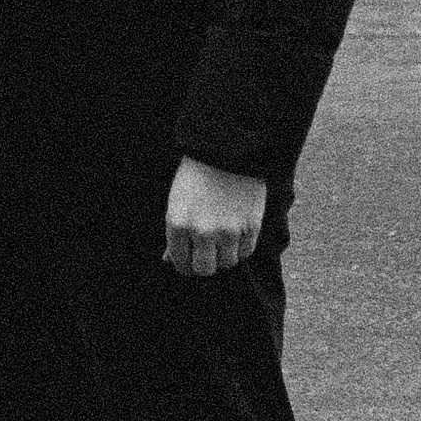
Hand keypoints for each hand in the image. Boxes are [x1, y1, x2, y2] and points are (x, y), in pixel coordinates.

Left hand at [165, 157, 267, 278]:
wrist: (228, 150)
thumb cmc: (197, 176)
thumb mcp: (177, 202)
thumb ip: (174, 234)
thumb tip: (169, 260)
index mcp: (178, 225)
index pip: (182, 264)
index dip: (186, 264)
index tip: (191, 259)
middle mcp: (202, 232)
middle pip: (205, 270)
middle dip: (205, 263)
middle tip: (207, 253)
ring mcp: (229, 231)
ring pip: (227, 263)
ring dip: (225, 254)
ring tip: (223, 236)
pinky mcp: (251, 227)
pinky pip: (246, 252)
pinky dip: (241, 247)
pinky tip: (237, 231)